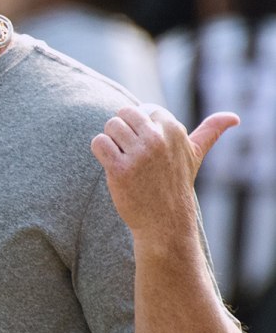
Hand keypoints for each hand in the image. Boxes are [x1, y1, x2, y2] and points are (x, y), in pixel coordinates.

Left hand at [90, 105, 239, 236]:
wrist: (164, 223)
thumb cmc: (176, 185)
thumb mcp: (195, 155)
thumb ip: (210, 132)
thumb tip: (233, 118)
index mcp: (174, 130)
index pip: (143, 109)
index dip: (141, 127)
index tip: (150, 148)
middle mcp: (157, 139)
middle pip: (123, 114)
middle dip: (122, 130)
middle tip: (131, 152)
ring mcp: (139, 154)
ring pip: (110, 126)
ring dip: (111, 141)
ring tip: (123, 159)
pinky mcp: (120, 169)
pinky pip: (99, 143)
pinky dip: (100, 151)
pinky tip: (111, 164)